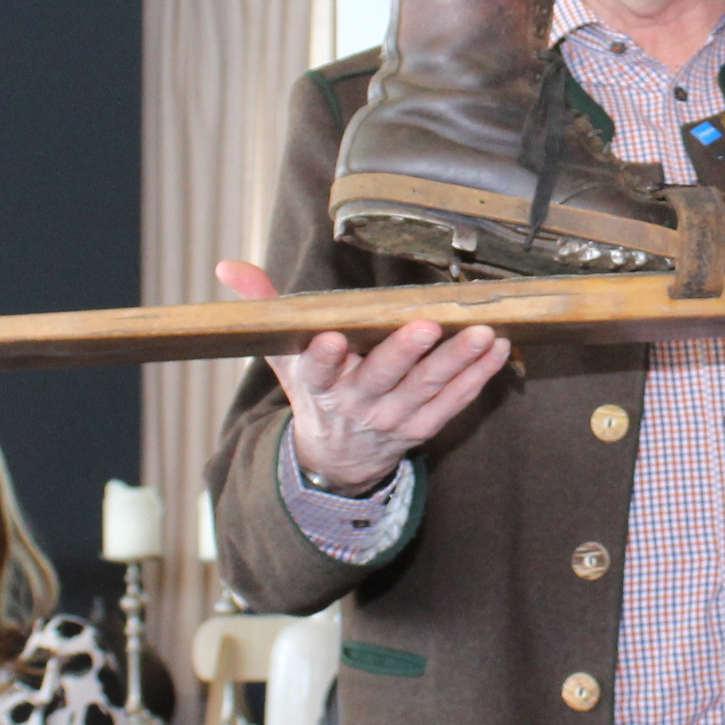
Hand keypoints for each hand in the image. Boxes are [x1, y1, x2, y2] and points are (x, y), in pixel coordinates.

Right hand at [218, 259, 512, 494]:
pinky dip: (477, 376)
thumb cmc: (314, 391)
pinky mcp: (423, 427)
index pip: (318, 371)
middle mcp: (357, 405)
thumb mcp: (283, 355)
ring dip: (456, 360)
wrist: (337, 457)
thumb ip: (265, 309)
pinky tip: (496, 347)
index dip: (325, 357)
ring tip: (481, 331)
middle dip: (404, 353)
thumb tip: (228, 267)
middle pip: (382, 379)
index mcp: (319, 385)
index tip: (331, 339)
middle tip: (426, 327)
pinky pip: (454, 402)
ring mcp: (393, 420)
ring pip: (427, 388)